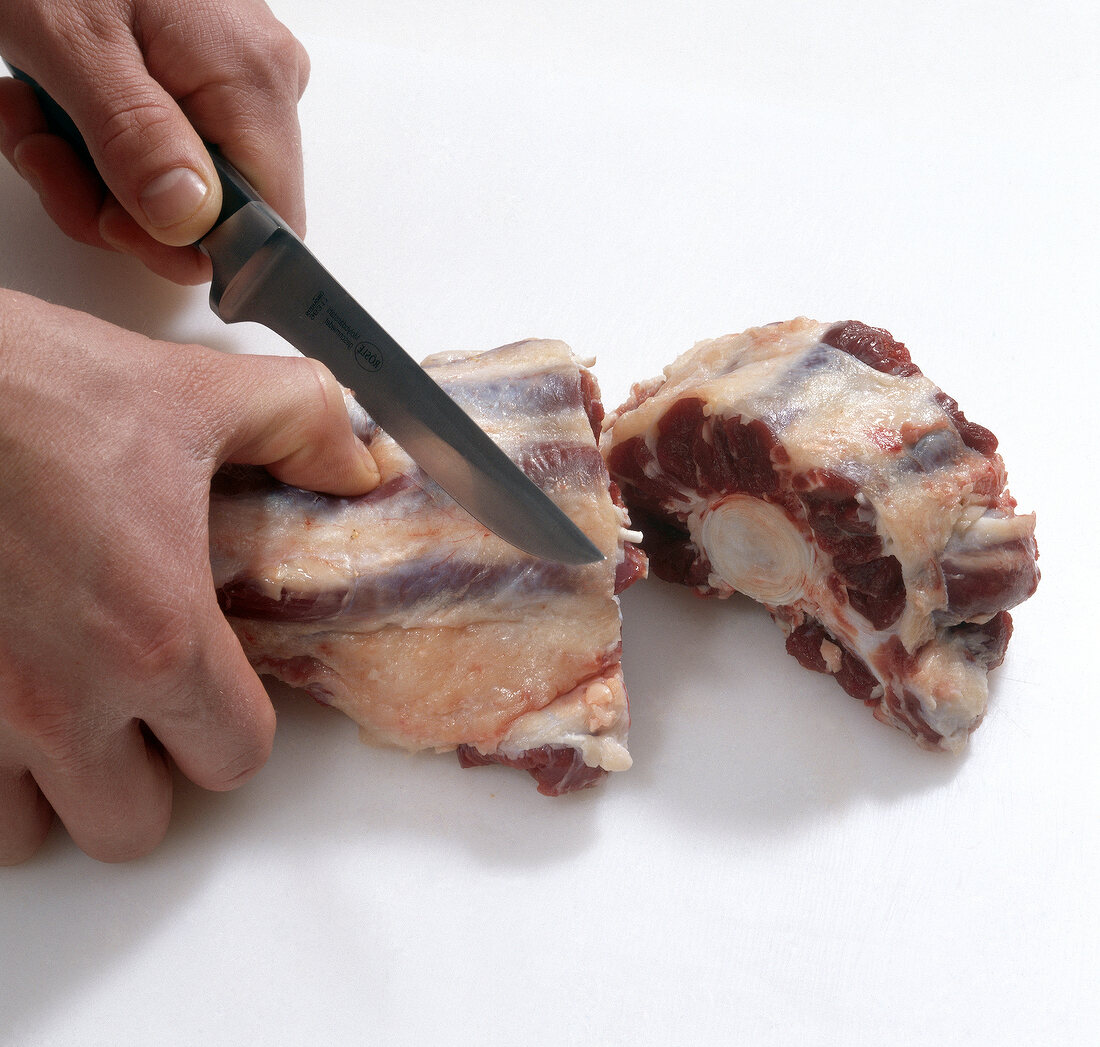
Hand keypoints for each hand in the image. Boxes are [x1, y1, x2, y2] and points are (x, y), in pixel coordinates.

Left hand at [0, 0, 310, 283]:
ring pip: (177, 181)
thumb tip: (191, 225)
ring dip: (88, 172)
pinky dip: (94, 138)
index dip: (193, 249)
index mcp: (251, 81)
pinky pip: (160, 139)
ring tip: (29, 117)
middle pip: (213, 208)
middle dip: (117, 206)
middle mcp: (259, 81)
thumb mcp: (72, 43)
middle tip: (45, 161)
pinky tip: (47, 100)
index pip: (269, 224)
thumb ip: (135, 140)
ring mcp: (230, 73)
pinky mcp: (197, 66)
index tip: (115, 229)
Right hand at [0, 289, 379, 863]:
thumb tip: (354, 465)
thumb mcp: (189, 392)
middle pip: (132, 825)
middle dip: (145, 776)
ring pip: (26, 835)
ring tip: (58, 710)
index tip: (217, 691)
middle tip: (136, 708)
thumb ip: (301, 426)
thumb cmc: (24, 391)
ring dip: (49, 789)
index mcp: (157, 637)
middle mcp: (60, 701)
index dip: (234, 727)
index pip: (236, 757)